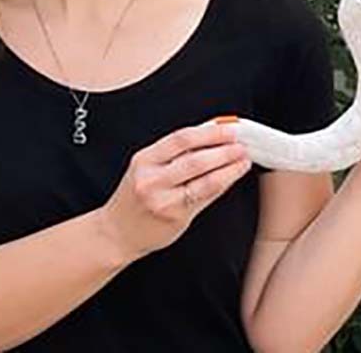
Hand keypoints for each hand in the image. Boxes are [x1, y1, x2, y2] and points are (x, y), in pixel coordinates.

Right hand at [99, 123, 251, 261]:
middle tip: (241, 143)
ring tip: (243, 159)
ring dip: (229, 167)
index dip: (209, 132)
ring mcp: (164, 200)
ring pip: (204, 180)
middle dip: (223, 149)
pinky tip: (232, 177)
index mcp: (144, 159)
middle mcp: (152, 179)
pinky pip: (205, 197)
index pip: (181, 139)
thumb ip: (174, 151)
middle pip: (195, 159)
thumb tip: (209, 130)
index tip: (228, 128)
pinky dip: (222, 184)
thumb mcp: (146, 166)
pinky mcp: (176, 217)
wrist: (117, 232)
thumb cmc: (135, 196)